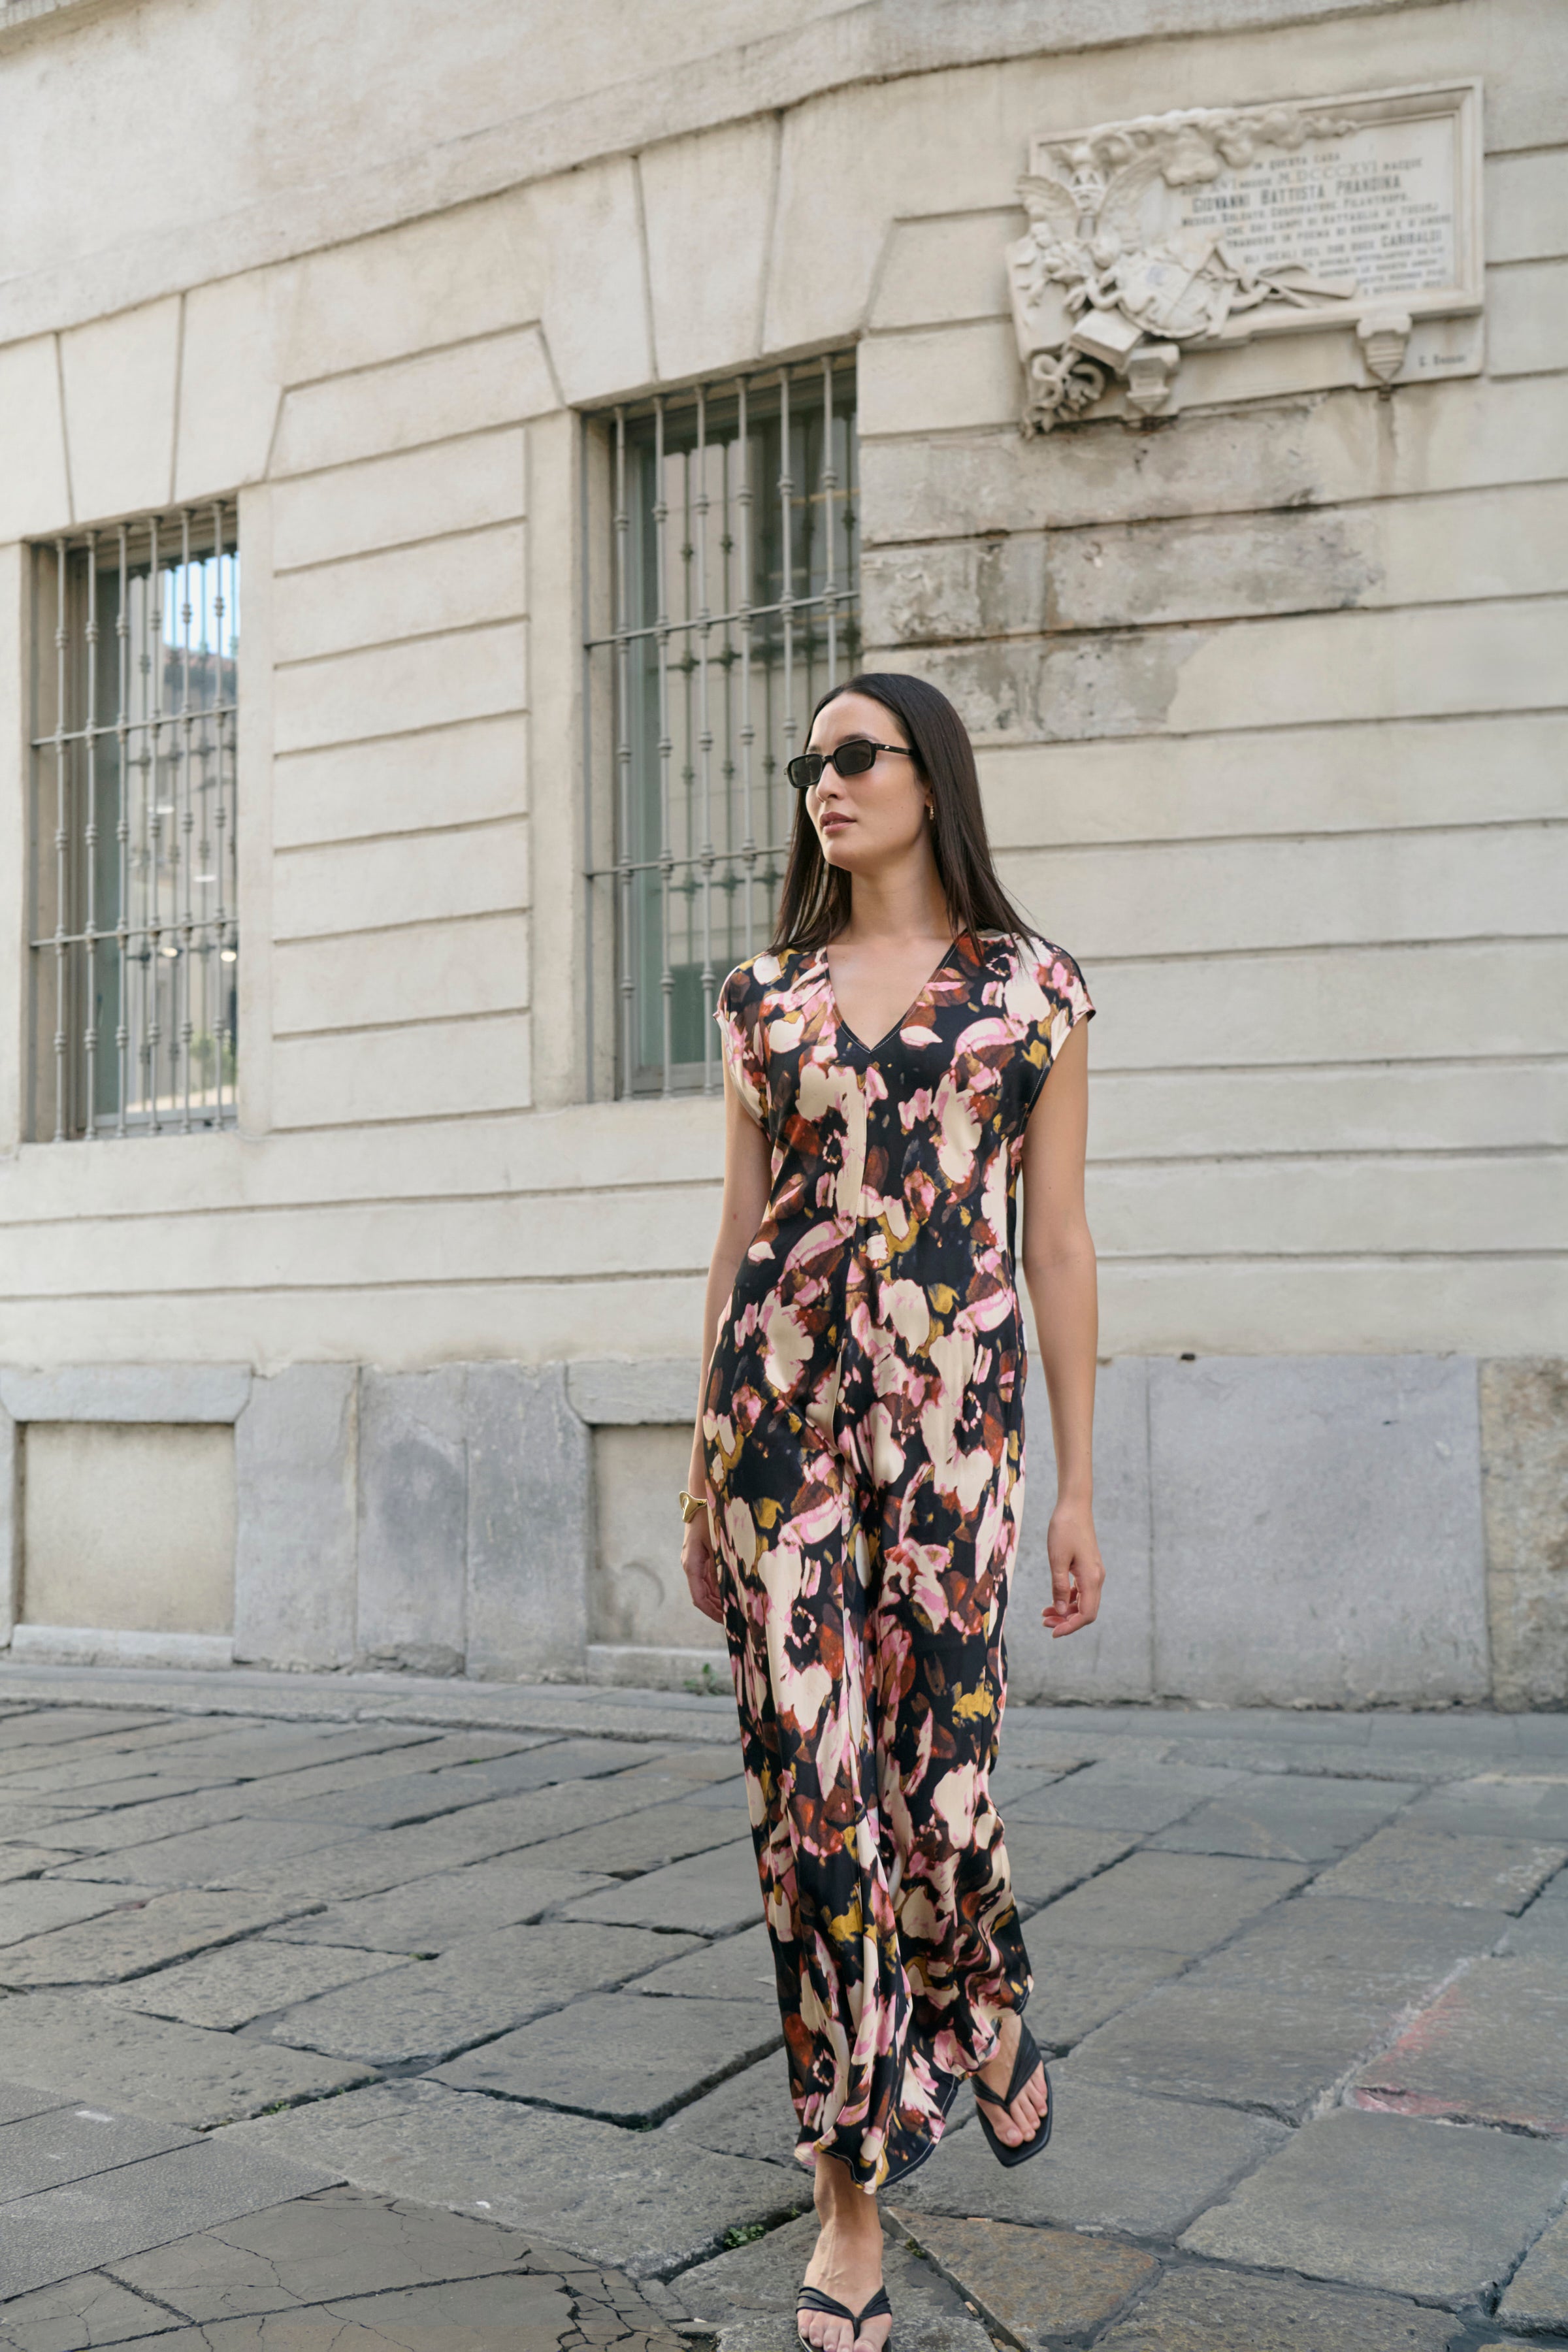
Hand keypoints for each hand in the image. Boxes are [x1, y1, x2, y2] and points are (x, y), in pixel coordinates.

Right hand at [682, 1504, 724, 1625]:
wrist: (702, 1497)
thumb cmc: (710, 1518)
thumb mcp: (719, 1543)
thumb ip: (724, 1565)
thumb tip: (734, 1588)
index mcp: (692, 1565)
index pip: (699, 1598)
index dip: (712, 1612)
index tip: (726, 1622)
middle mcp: (691, 1565)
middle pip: (702, 1596)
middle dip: (717, 1609)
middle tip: (736, 1619)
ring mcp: (695, 1561)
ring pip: (706, 1588)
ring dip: (719, 1600)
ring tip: (736, 1610)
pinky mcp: (701, 1556)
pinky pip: (709, 1578)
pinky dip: (719, 1588)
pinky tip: (732, 1592)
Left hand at [1041, 1497, 1103, 1637]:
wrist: (1074, 1506)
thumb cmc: (1064, 1529)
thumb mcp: (1057, 1559)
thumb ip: (1059, 1587)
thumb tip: (1062, 1612)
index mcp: (1091, 1578)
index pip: (1086, 1614)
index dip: (1071, 1627)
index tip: (1053, 1633)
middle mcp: (1097, 1578)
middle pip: (1086, 1611)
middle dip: (1067, 1621)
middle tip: (1045, 1623)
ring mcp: (1094, 1573)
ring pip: (1083, 1602)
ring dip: (1066, 1611)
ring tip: (1045, 1614)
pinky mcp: (1089, 1568)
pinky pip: (1081, 1591)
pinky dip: (1068, 1599)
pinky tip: (1054, 1600)